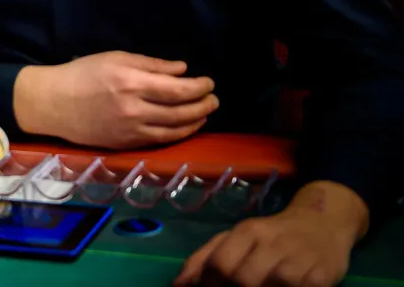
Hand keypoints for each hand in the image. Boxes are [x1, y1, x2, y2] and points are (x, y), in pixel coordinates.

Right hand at [14, 51, 217, 147]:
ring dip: (195, 122)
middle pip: (181, 112)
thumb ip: (150, 64)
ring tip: (205, 114)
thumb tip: (181, 70)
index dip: (199, 87)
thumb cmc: (82, 74)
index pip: (177, 89)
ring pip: (174, 130)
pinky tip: (184, 127)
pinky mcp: (127, 144)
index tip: (209, 82)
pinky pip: (160, 141)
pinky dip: (178, 134)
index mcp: (131, 83)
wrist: (54, 104)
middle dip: (203, 105)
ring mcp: (131, 130)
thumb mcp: (115, 58)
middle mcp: (135, 110)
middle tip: (214, 99)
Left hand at [174, 182, 366, 285]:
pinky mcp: (322, 275)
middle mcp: (272, 242)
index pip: (220, 263)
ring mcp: (298, 259)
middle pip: (242, 278)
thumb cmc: (272, 235)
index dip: (210, 284)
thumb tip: (178, 284)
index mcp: (247, 231)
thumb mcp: (236, 237)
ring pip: (271, 286)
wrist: (322, 221)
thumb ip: (205, 258)